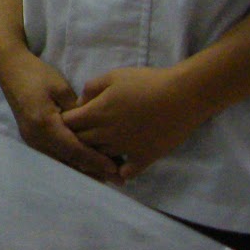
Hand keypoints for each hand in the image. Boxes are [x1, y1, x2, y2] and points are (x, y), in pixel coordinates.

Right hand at [0, 47, 121, 181]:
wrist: (11, 70)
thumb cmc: (37, 74)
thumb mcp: (62, 88)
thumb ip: (78, 111)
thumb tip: (94, 128)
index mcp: (45, 124)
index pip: (75, 149)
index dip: (95, 160)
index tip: (115, 169)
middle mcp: (37, 138)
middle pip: (68, 161)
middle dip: (93, 172)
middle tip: (117, 180)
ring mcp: (32, 140)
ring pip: (60, 162)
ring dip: (82, 170)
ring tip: (105, 177)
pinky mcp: (32, 138)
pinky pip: (53, 156)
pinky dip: (71, 163)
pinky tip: (85, 166)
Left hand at [62, 65, 205, 180]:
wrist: (182, 96)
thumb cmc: (147, 82)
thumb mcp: (114, 76)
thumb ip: (92, 88)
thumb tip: (81, 102)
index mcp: (97, 112)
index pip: (68, 124)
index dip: (67, 122)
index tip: (73, 119)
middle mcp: (107, 134)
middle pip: (81, 143)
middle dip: (77, 139)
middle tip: (83, 135)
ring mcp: (125, 148)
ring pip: (100, 158)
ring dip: (97, 155)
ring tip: (99, 149)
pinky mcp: (144, 158)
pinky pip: (126, 173)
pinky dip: (120, 171)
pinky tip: (120, 164)